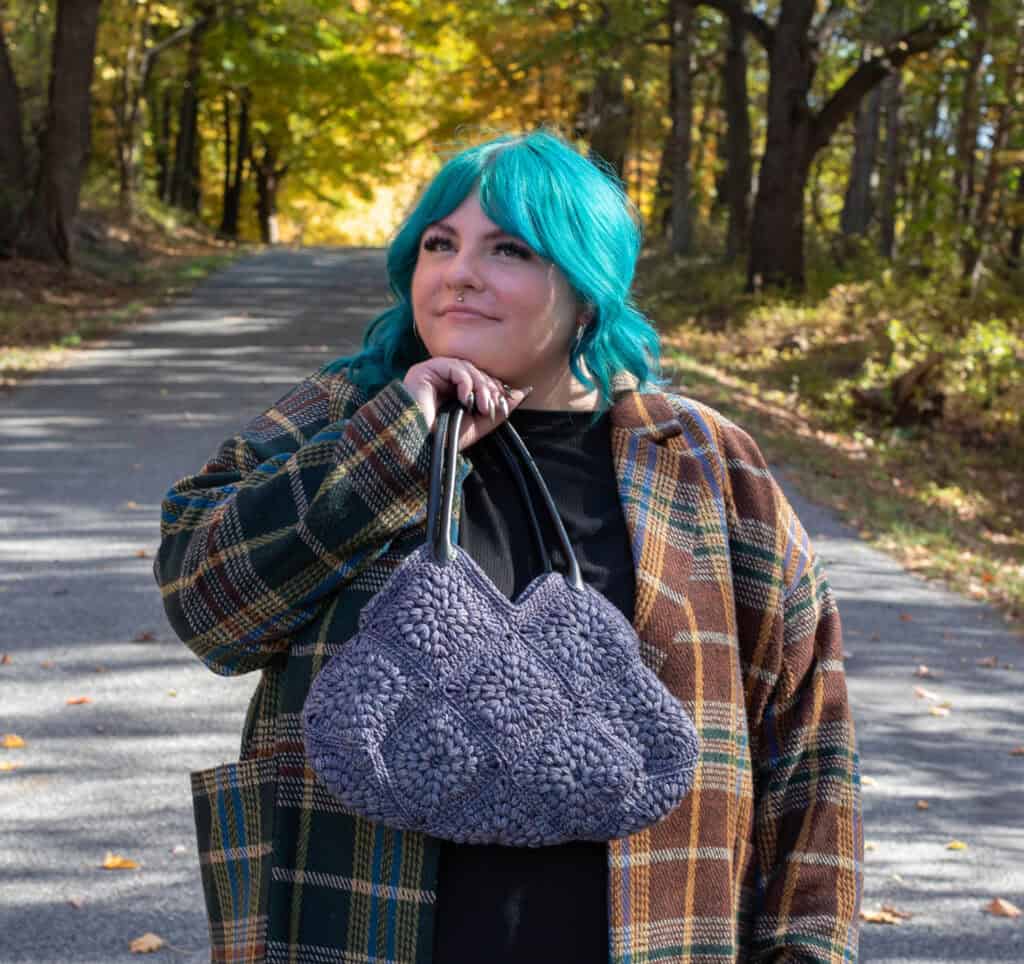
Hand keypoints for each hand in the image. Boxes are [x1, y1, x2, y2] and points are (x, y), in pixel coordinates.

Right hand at [403, 357, 531, 449]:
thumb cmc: (444, 439)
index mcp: (453, 392)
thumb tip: (524, 392)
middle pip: (476, 372)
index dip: (494, 389)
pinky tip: (465, 399)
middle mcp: (442, 380)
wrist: (418, 446)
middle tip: (493, 407)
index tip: (503, 406)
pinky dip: (465, 381)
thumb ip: (500, 409)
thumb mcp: (478, 425)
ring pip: (467, 368)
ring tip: (482, 406)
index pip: (480, 380)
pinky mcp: (424, 370)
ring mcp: (433, 374)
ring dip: (481, 386)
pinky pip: (453, 366)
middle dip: (489, 388)